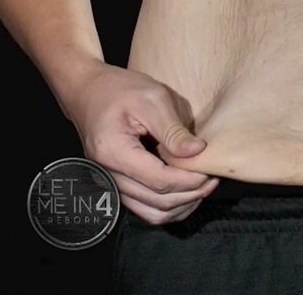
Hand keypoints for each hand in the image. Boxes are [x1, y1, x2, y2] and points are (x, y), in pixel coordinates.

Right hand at [63, 61, 218, 224]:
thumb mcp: (152, 98)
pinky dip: (169, 205)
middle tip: (214, 179)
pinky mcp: (117, 183)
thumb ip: (173, 129)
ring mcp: (111, 182)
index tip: (211, 171)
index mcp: (114, 152)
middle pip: (158, 202)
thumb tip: (196, 151)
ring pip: (152, 212)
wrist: (88, 90)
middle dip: (191, 194)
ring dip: (182, 205)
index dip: (190, 181)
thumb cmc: (119, 90)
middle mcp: (108, 174)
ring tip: (203, 186)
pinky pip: (145, 207)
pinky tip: (186, 191)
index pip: (160, 181)